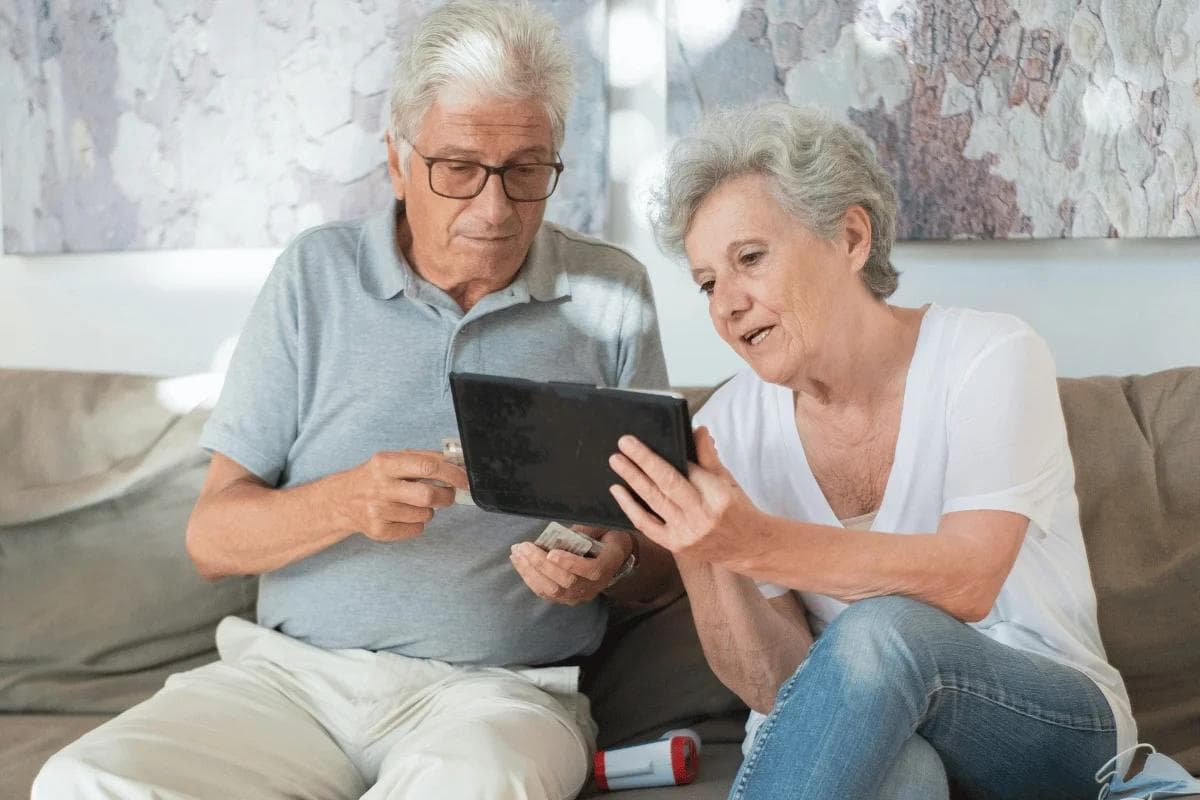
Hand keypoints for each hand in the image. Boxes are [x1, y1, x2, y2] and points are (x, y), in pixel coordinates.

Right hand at [332, 450, 467, 541]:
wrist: (341, 500)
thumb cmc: (375, 477)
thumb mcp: (393, 460)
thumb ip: (424, 458)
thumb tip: (457, 463)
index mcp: (386, 463)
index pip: (427, 466)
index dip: (452, 474)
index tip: (465, 480)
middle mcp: (380, 487)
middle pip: (428, 496)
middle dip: (446, 497)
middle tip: (447, 495)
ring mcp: (378, 511)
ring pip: (425, 515)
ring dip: (428, 510)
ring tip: (413, 503)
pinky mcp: (379, 531)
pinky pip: (416, 529)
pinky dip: (417, 523)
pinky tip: (404, 515)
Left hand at [510, 527, 631, 605]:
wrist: (614, 559)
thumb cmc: (607, 540)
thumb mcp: (604, 530)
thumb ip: (586, 530)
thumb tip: (562, 533)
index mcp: (607, 566)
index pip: (591, 570)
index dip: (570, 563)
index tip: (551, 553)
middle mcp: (593, 586)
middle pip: (566, 582)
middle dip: (541, 564)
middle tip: (524, 547)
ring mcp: (579, 595)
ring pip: (552, 590)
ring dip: (530, 571)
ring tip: (516, 553)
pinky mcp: (565, 598)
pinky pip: (545, 592)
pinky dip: (529, 577)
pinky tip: (519, 562)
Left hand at [607, 426, 765, 566]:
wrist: (748, 548)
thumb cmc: (737, 510)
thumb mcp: (728, 480)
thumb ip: (709, 457)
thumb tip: (697, 430)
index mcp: (718, 496)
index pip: (689, 469)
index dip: (670, 455)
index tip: (649, 440)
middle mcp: (701, 516)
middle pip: (667, 483)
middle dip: (643, 461)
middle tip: (624, 443)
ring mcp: (687, 533)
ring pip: (654, 501)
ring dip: (632, 479)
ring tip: (616, 461)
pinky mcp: (676, 546)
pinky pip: (647, 526)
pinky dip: (630, 507)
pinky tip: (618, 491)